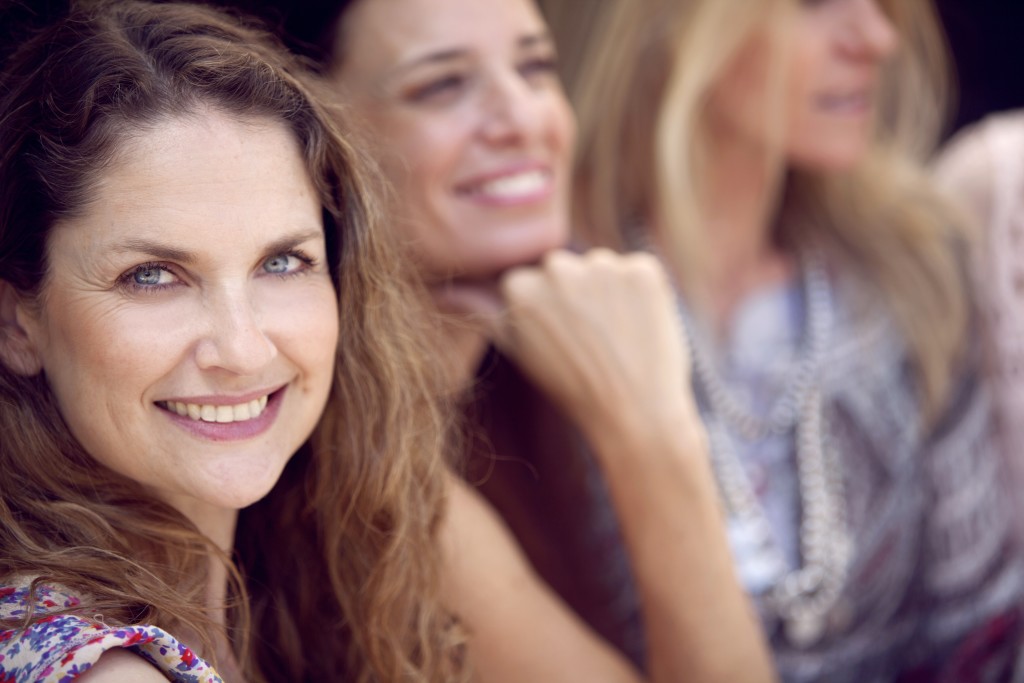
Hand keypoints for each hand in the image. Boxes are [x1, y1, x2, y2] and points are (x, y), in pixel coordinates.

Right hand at [454, 248, 696, 439]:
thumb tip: (445, 292)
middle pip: (566, 270)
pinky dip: (644, 295)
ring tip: (618, 338)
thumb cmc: (573, 388)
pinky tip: (641, 328)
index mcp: (517, 286)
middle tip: (593, 341)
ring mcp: (602, 265)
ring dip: (610, 293)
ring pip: (602, 268)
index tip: (562, 340)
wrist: (634, 415)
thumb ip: (482, 313)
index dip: (550, 313)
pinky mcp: (644, 269)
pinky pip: (640, 270)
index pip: (533, 281)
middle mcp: (556, 267)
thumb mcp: (518, 350)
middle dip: (577, 296)